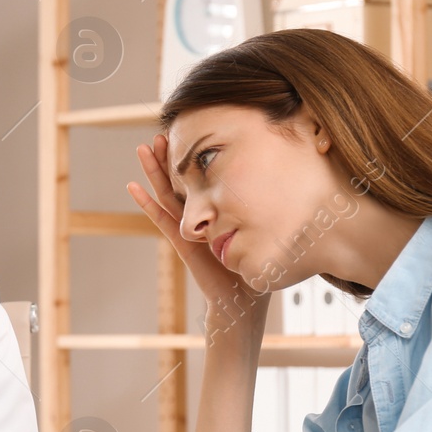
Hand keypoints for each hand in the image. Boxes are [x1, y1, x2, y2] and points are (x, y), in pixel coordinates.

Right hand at [127, 134, 270, 328]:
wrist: (242, 299)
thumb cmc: (256, 265)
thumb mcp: (265, 227)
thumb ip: (271, 207)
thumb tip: (298, 178)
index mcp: (217, 211)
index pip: (202, 178)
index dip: (194, 158)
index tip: (190, 132)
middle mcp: (199, 216)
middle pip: (180, 179)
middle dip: (169, 156)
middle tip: (161, 131)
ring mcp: (187, 228)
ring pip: (166, 193)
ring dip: (154, 171)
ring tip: (142, 148)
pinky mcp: (182, 241)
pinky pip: (161, 219)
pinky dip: (146, 203)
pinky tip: (133, 187)